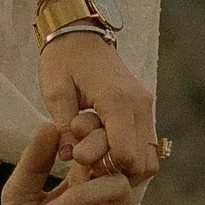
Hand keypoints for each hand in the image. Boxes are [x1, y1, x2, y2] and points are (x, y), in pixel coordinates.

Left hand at [1, 119, 152, 204]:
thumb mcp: (19, 197)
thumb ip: (33, 162)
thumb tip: (48, 124)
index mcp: (88, 179)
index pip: (101, 142)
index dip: (90, 130)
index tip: (69, 124)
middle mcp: (111, 195)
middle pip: (116, 157)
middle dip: (94, 152)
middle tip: (71, 158)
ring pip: (117, 187)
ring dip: (81, 196)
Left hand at [35, 29, 158, 178]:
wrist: (80, 35)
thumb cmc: (63, 60)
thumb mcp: (55, 93)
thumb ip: (64, 127)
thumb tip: (70, 158)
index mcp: (117, 99)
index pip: (125, 154)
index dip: (102, 166)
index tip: (78, 158)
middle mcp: (139, 104)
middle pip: (141, 162)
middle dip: (113, 169)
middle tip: (85, 159)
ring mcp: (146, 107)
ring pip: (149, 158)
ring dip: (124, 167)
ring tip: (95, 158)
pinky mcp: (145, 110)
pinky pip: (147, 147)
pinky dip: (130, 158)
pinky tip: (104, 152)